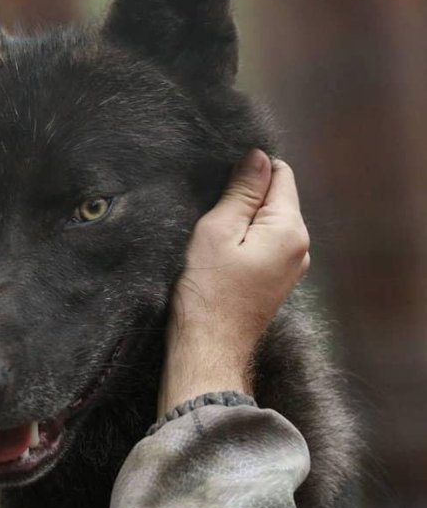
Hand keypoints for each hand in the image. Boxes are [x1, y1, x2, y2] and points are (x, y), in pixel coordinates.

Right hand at [159, 151, 309, 414]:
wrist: (207, 350)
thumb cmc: (208, 293)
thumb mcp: (217, 231)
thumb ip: (241, 192)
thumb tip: (258, 157)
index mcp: (290, 229)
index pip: (279, 174)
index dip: (248, 174)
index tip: (219, 191)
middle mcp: (300, 247)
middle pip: (276, 200)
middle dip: (244, 201)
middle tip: (211, 220)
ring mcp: (291, 268)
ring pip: (267, 225)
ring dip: (241, 225)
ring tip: (212, 243)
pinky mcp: (275, 283)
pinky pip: (263, 248)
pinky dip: (243, 245)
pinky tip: (220, 260)